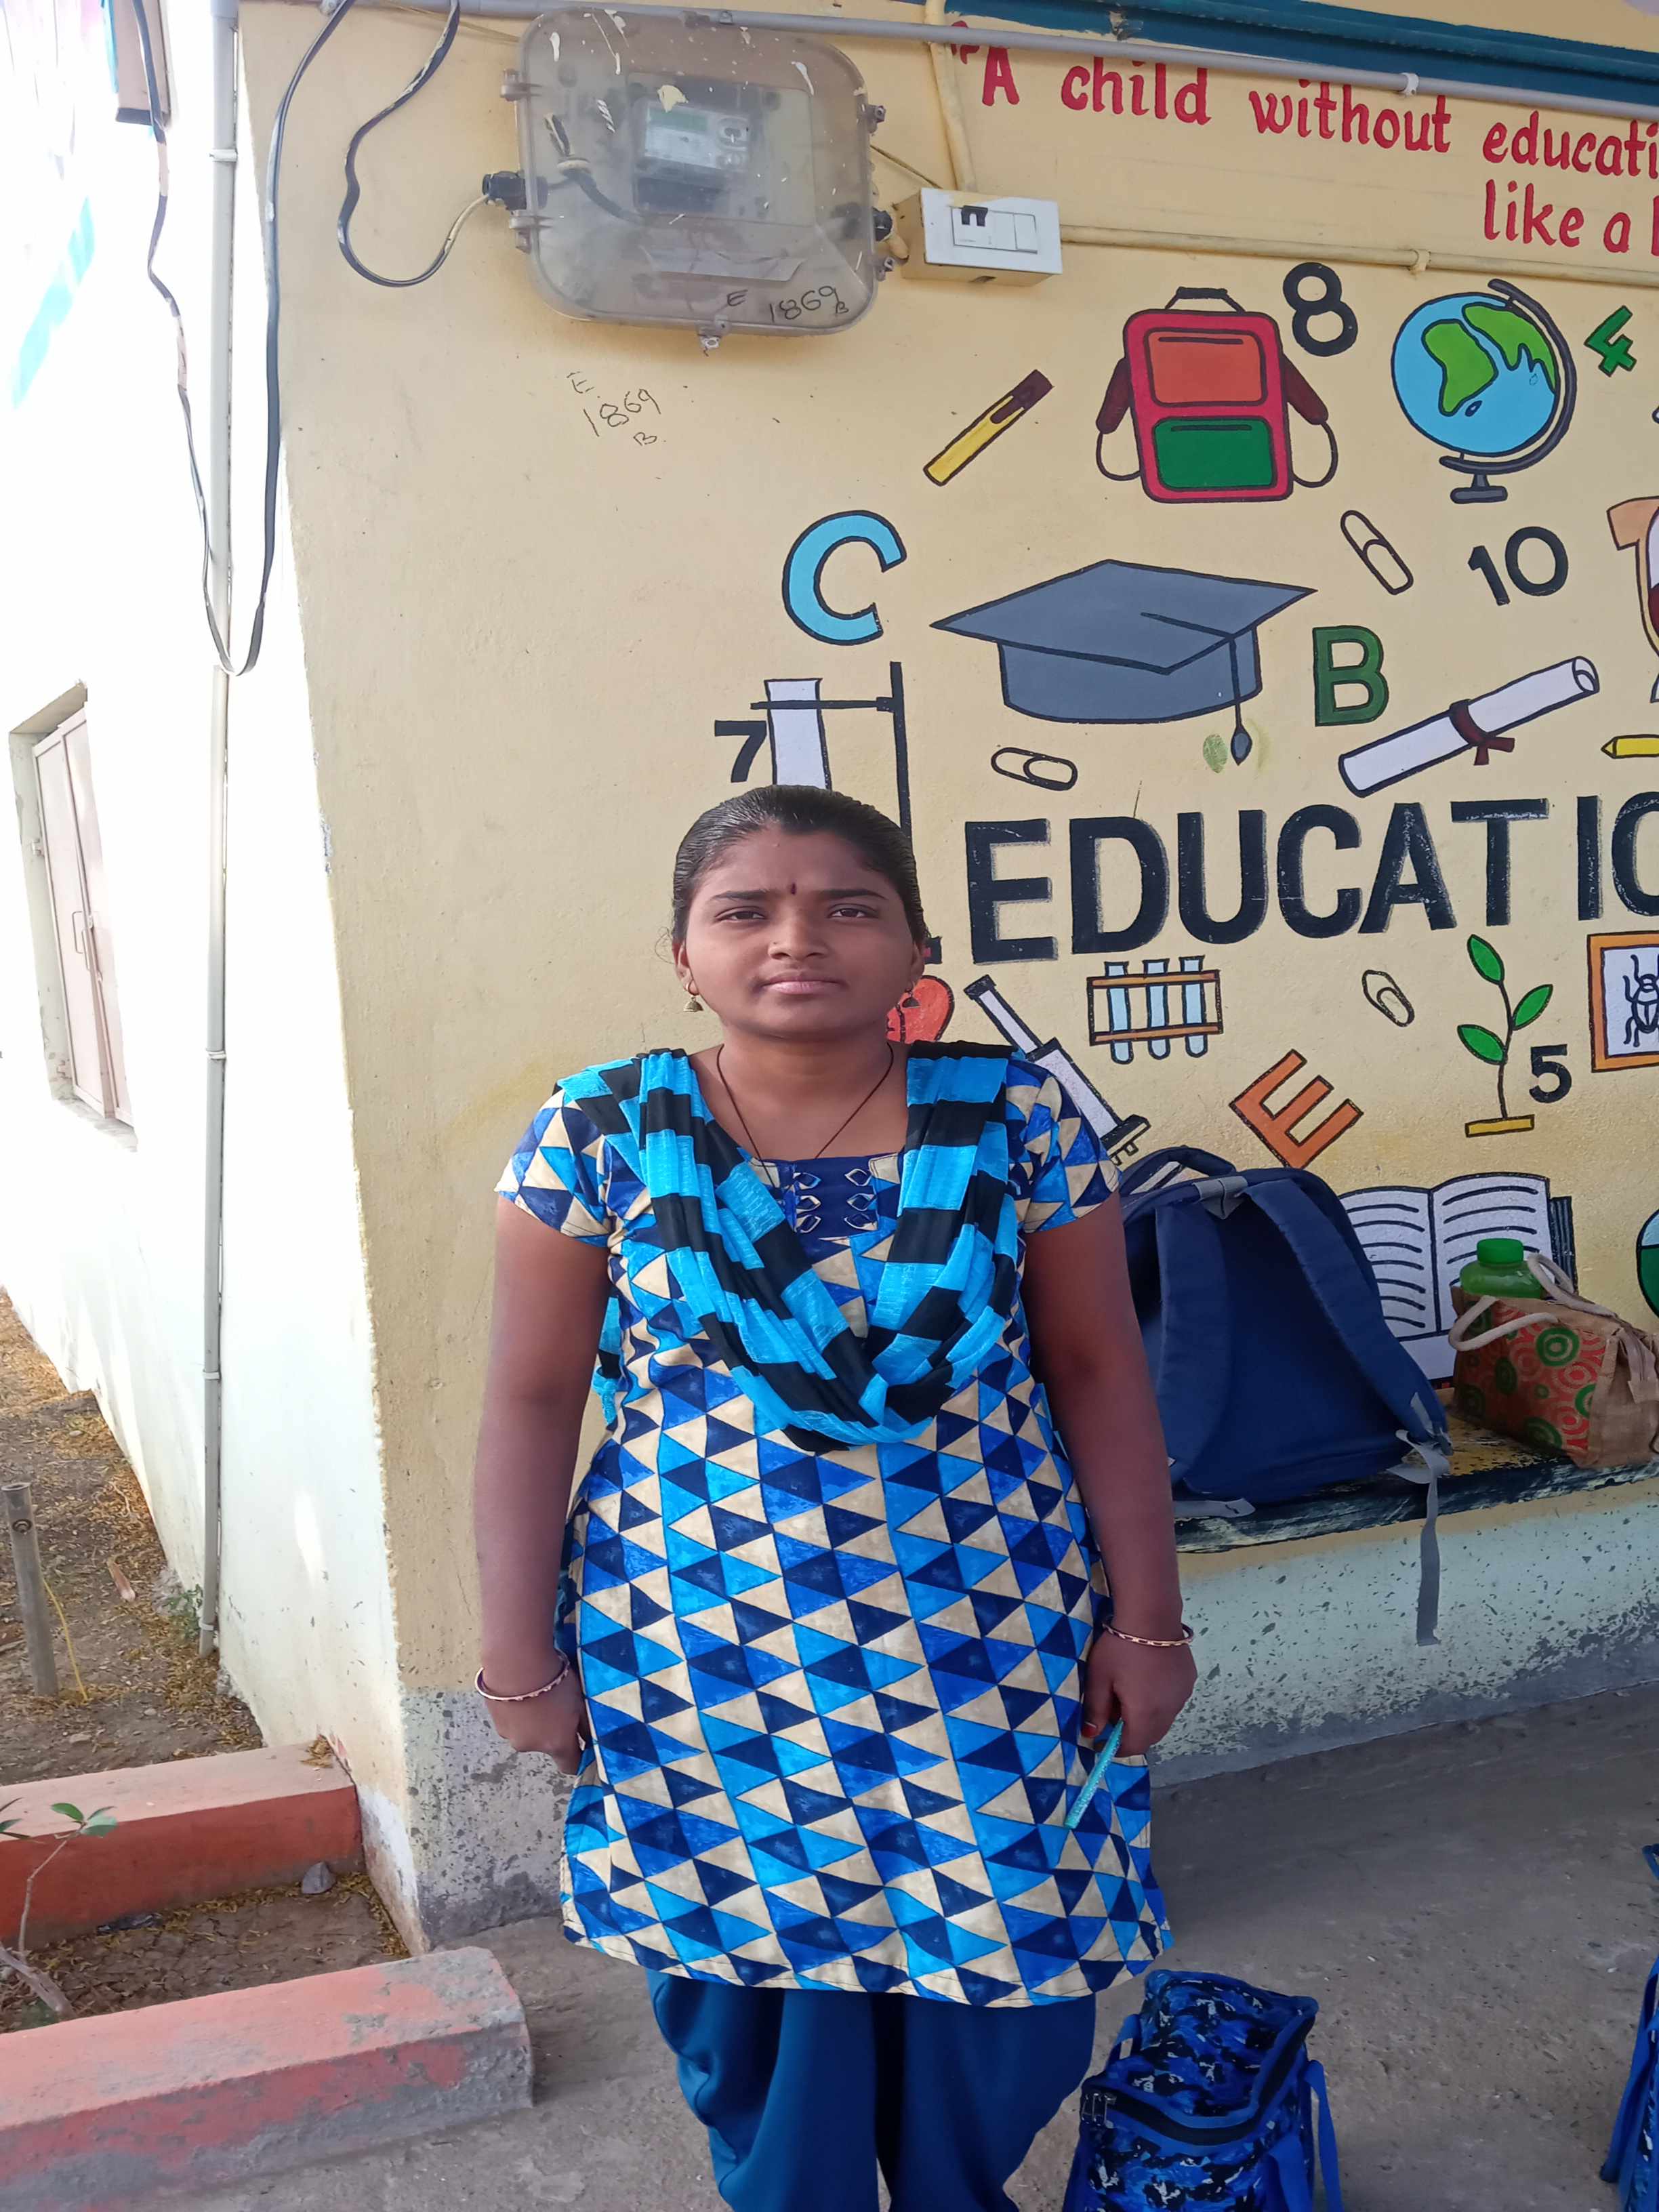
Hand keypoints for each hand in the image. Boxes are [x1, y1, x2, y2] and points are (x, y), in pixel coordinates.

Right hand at [479, 1660, 589, 1774]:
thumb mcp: (580, 1702)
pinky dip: (517, 1711)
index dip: (577, 1756)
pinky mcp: (495, 1721)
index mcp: (557, 1744)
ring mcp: (510, 1735)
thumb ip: (586, 1726)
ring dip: (532, 1720)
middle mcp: (532, 1746)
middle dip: (552, 1731)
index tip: (580, 1741)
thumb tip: (592, 1740)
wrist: (516, 1663)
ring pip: (527, 1732)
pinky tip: (519, 1690)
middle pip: (547, 1746)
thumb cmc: (554, 1681)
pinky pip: (511, 1721)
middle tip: (556, 1704)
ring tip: (535, 1693)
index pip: (570, 1765)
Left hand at [1082, 1633, 1196, 1757]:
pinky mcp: (1189, 1681)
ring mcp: (1182, 1696)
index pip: (1134, 1745)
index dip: (1117, 1748)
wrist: (1151, 1615)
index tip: (1102, 1741)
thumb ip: (1096, 1710)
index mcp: (1145, 1714)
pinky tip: (1148, 1680)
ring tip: (1130, 1694)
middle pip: (1151, 1735)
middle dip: (1132, 1733)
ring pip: (1164, 1719)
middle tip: (1114, 1714)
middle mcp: (1169, 1710)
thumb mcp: (1099, 1678)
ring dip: (1147, 1718)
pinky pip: (1173, 1702)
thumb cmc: (1120, 1647)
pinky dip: (1160, 1702)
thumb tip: (1092, 1735)